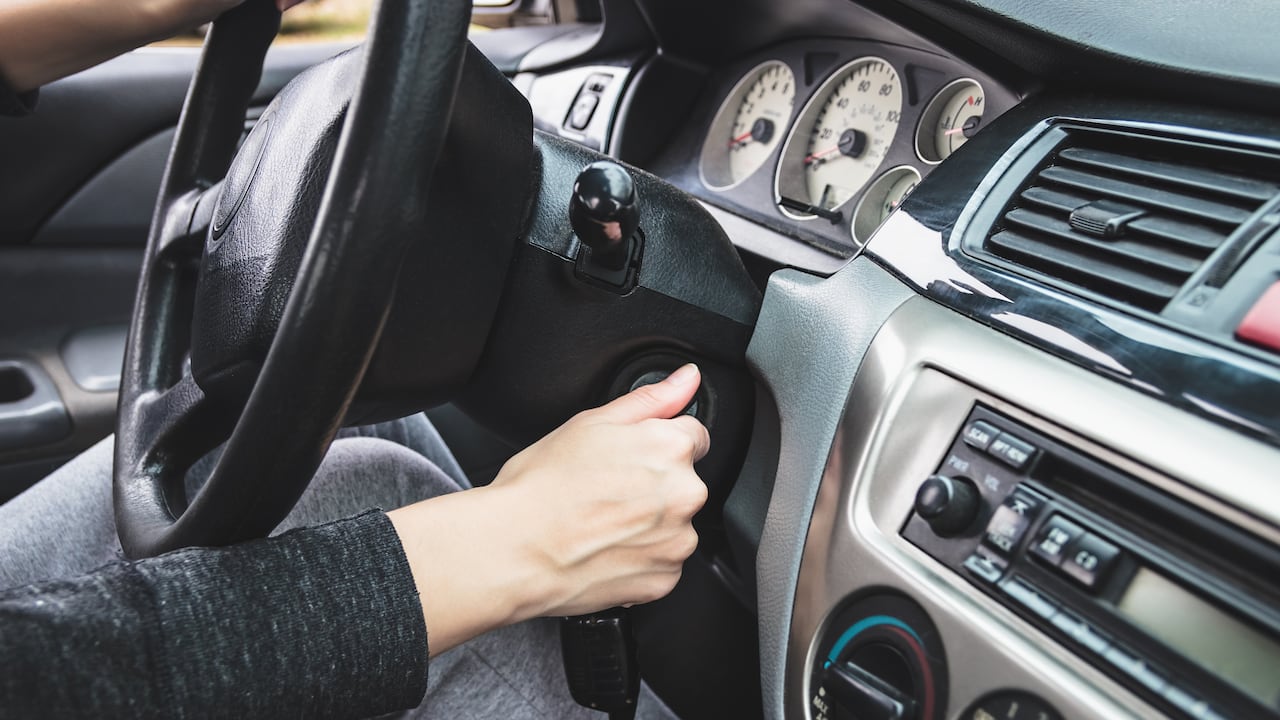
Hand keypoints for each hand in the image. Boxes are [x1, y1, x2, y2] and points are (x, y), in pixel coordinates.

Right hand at [389, 364, 709, 655]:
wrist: (514, 549)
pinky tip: (606, 547)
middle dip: (655, 483)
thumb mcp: (591, 423)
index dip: (658, 444)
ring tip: (601, 522)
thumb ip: (651, 399)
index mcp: (670, 448)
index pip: (693, 436)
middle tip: (606, 489)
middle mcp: (684, 495)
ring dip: (650, 522)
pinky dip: (642, 557)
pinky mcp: (664, 580)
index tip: (630, 458)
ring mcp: (677, 541)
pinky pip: (663, 562)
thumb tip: (687, 378)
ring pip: (675, 523)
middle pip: (685, 481)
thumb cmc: (542, 487)